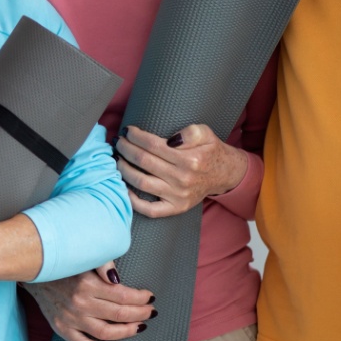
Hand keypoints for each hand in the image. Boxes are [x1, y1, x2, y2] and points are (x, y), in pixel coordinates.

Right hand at [23, 264, 154, 340]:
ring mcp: (70, 318)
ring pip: (106, 332)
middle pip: (119, 314)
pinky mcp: (61, 329)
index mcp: (87, 283)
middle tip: (150, 312)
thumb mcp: (84, 257)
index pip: (123, 295)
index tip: (149, 297)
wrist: (34, 271)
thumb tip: (118, 278)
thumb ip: (103, 263)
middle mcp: (79, 303)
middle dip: (140, 314)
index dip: (141, 298)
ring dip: (128, 331)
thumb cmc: (64, 264)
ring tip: (139, 326)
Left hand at [114, 124, 248, 217]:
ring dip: (123, 169)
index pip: (153, 145)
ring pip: (141, 183)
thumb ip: (191, 132)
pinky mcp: (176, 208)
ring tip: (117, 158)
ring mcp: (178, 196)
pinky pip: (150, 209)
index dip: (135, 136)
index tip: (127, 130)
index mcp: (190, 159)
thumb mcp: (206, 133)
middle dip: (125, 149)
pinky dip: (133, 201)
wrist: (224, 174)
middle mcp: (183, 178)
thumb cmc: (209, 151)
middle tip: (118, 142)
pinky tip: (123, 187)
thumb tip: (171, 140)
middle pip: (144, 161)